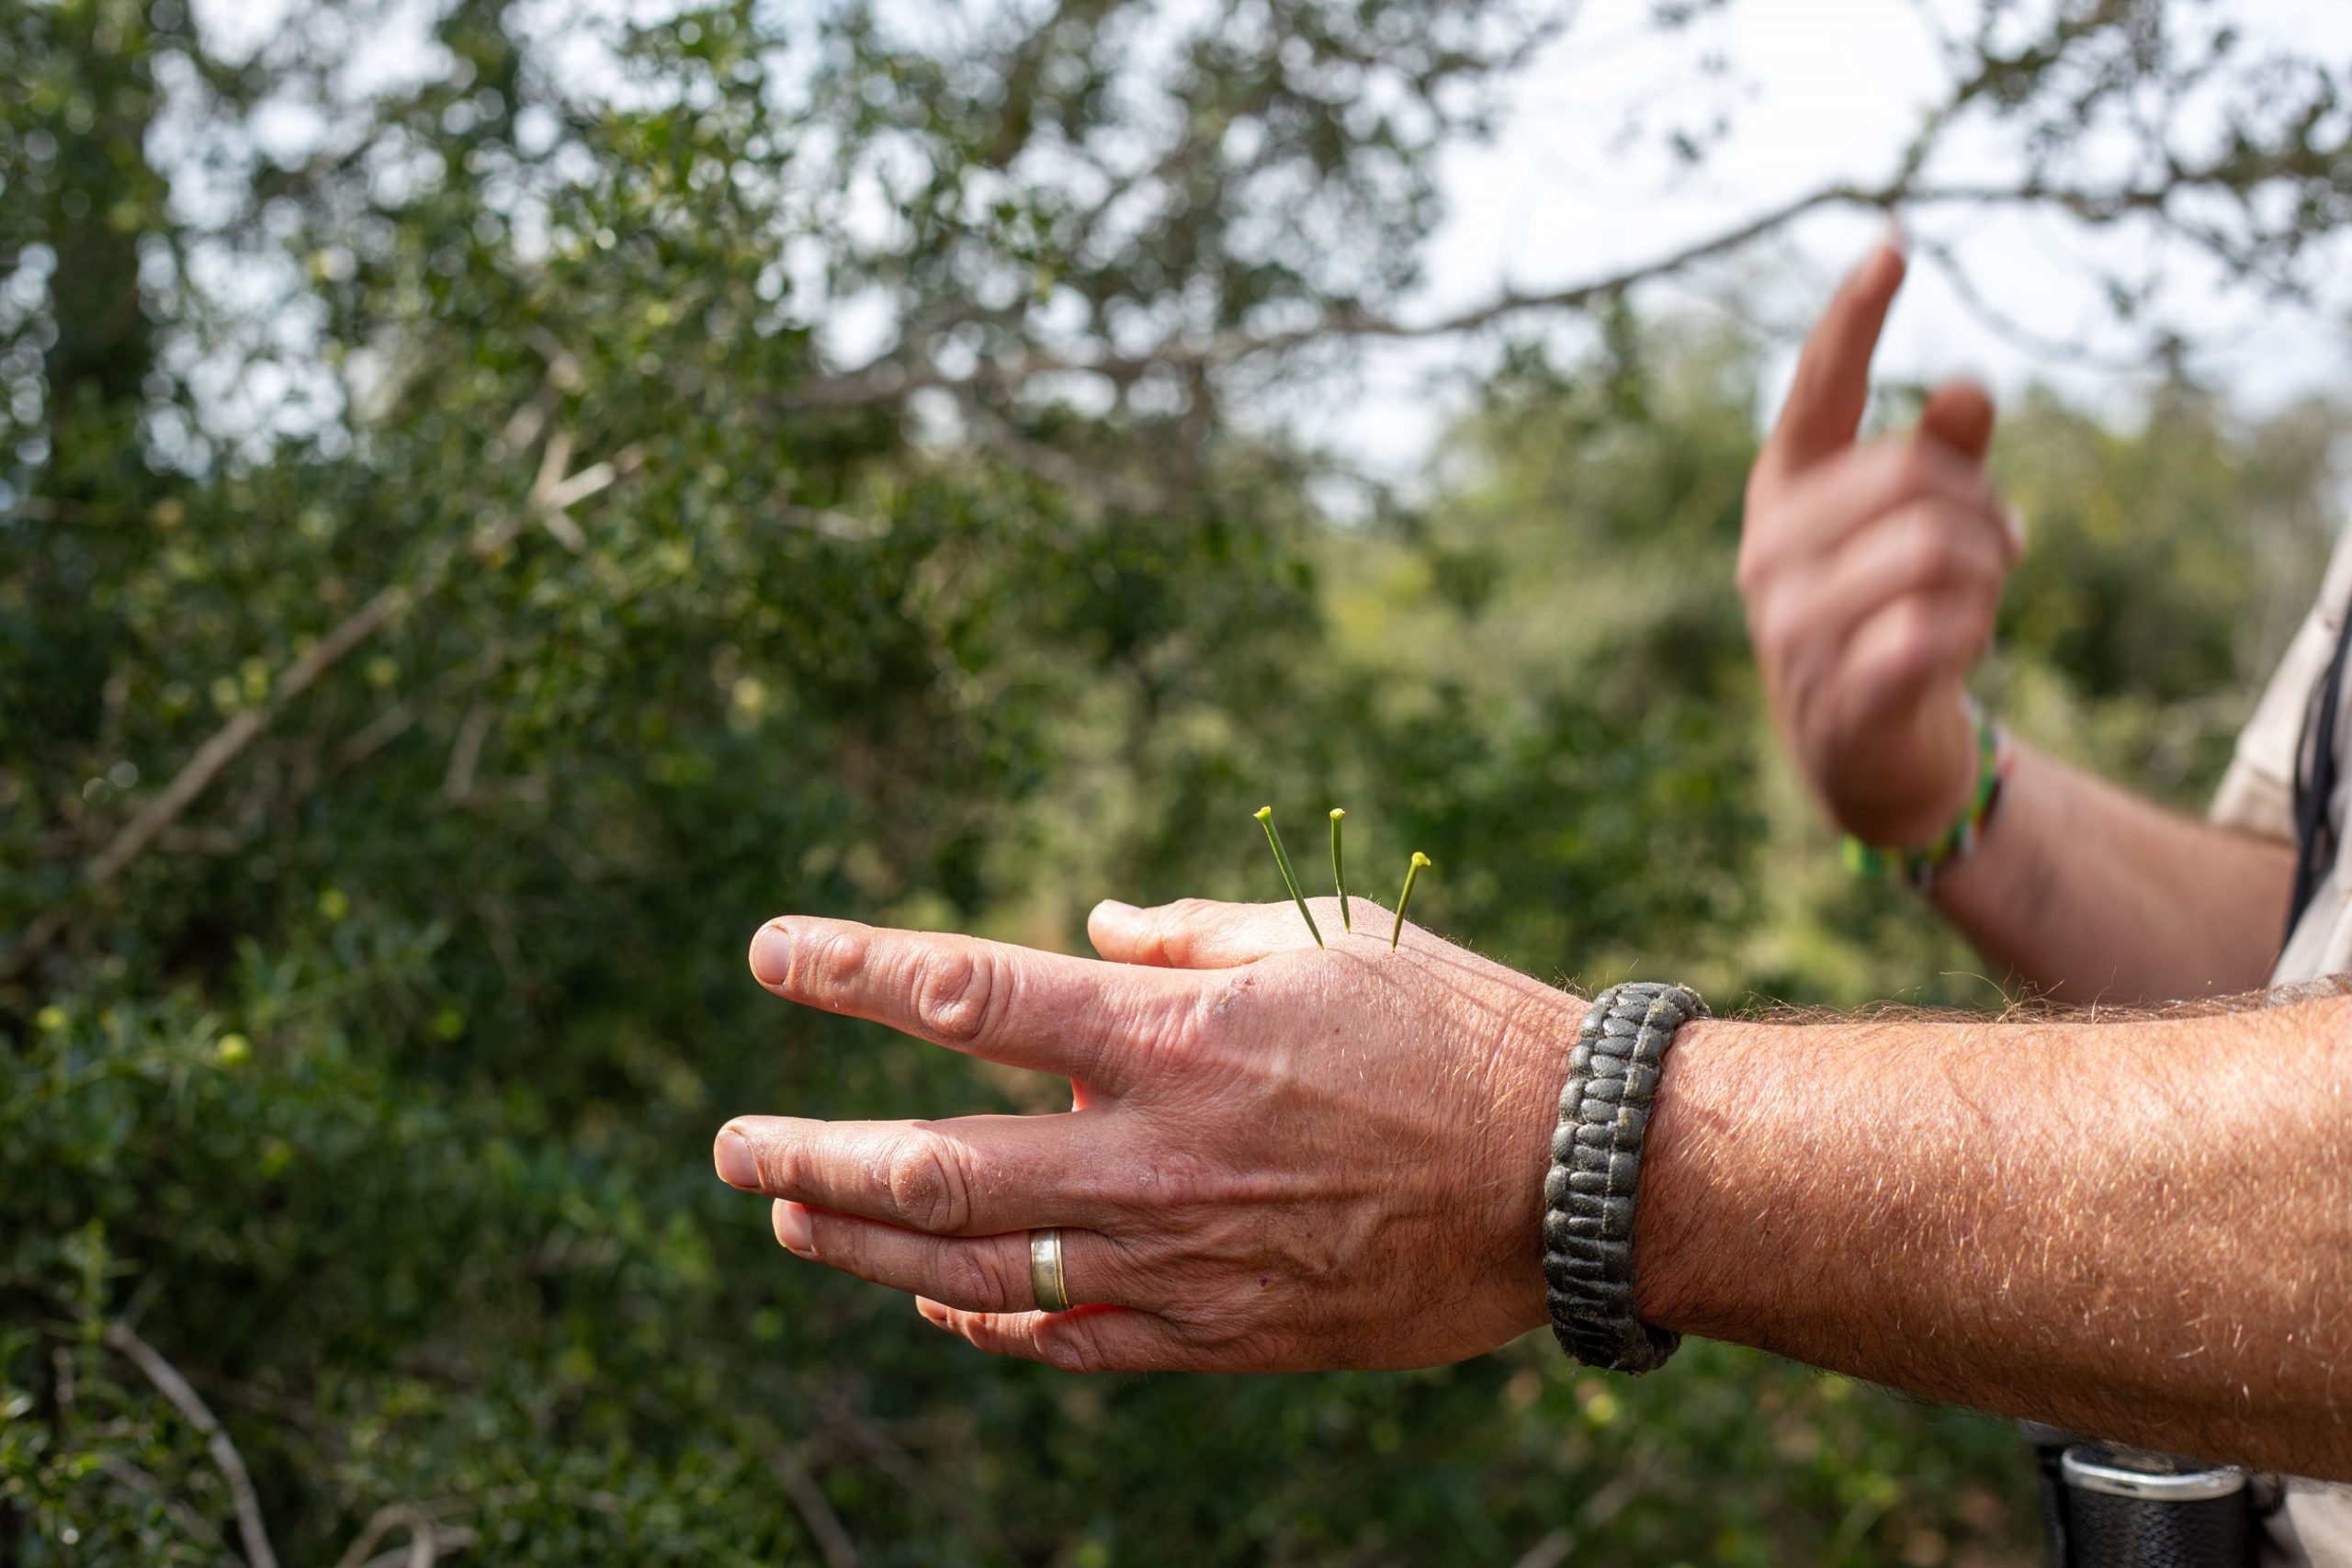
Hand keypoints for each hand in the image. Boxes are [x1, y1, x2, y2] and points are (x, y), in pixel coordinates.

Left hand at [712, 898, 1579, 1371]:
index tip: (770, 952)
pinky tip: (935, 1306)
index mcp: (1178, 1034)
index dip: (851, 968)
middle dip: (815, 1155)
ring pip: (980, 1269)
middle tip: (731, 1147)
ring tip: (790, 1219)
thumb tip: (1095, 929)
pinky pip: (1073, 1342)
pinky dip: (989, 1325)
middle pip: (936, 1164)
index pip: (969, 995)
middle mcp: (1158, 1152)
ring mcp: (1184, 1256)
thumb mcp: (1324, 940)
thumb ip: (1189, 935)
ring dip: (868, 1247)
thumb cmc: (1456, 1028)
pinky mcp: (1225, 1332)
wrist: (1574, 1175)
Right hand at [1739, 235, 2022, 848]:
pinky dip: (1973, 631)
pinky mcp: (1830, 694)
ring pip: (1933, 549)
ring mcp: (1790, 626)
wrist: (1867, 759)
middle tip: (2002, 541)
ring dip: (1987, 571)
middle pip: (1914, 473)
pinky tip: (1959, 647)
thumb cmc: (1894, 617)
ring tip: (1982, 596)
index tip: (1897, 241)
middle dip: (1982, 503)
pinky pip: (1935, 629)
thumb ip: (1944, 453)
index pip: (1819, 386)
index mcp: (1783, 491)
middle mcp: (1768, 551)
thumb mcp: (1920, 526)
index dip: (1857, 315)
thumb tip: (1970, 385)